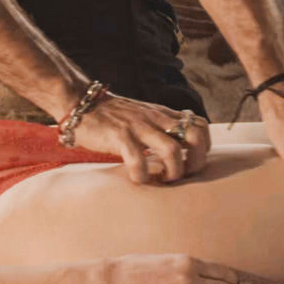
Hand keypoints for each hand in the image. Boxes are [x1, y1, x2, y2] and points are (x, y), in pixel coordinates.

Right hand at [69, 91, 210, 183]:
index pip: (201, 125)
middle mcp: (155, 118)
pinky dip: (142, 176)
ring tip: (162, 180)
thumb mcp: (142, 115)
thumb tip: (176, 150)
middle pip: (195, 136)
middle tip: (183, 174)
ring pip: (172, 150)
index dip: (204, 147)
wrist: (80, 103)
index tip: (190, 161)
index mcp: (162, 113)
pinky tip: (136, 179)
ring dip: (173, 172)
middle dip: (196, 162)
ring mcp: (138, 126)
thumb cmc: (111, 115)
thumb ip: (159, 127)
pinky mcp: (120, 136)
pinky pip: (139, 160)